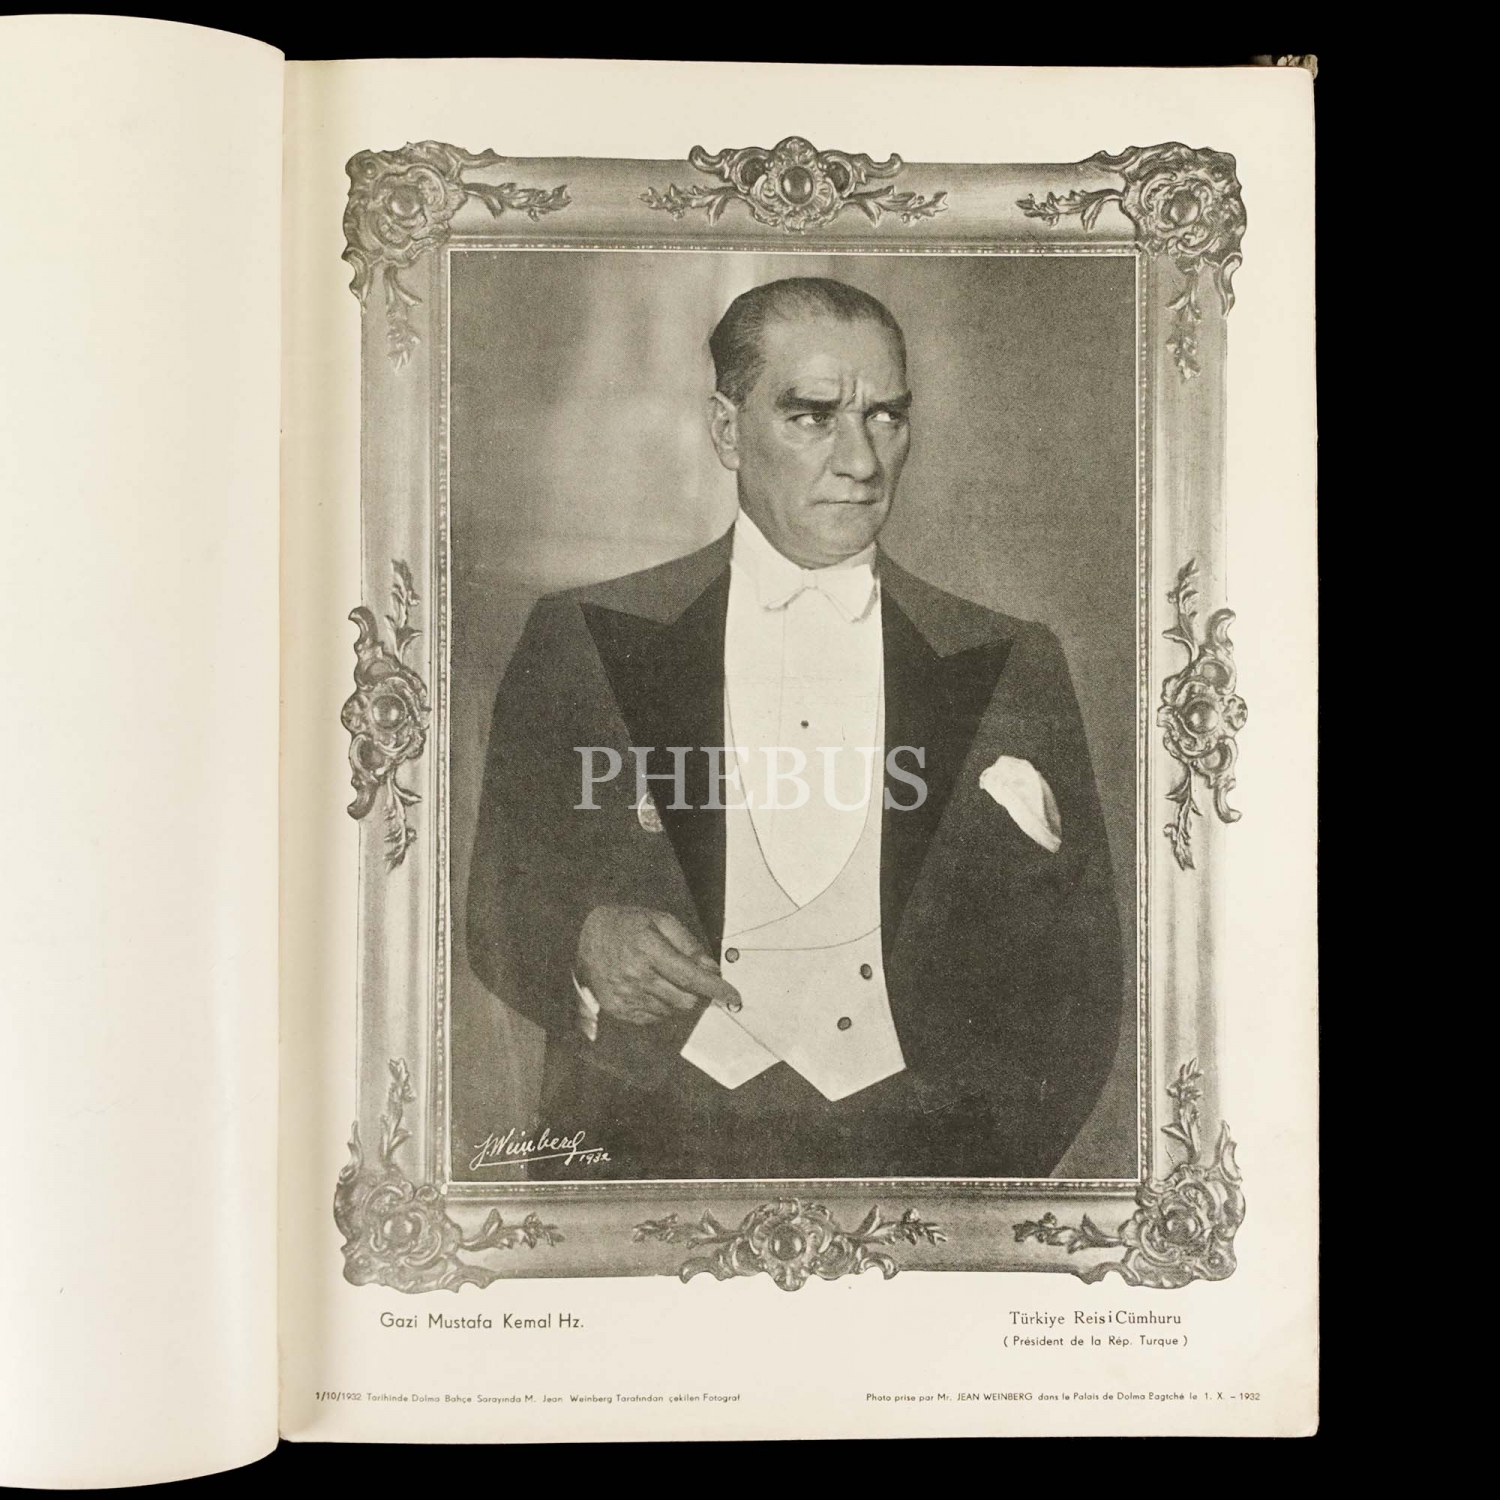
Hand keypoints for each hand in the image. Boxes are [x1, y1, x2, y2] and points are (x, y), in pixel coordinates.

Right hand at [576, 905, 741, 1026]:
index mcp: (647, 949)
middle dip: (696, 992)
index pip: (690, 976)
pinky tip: (650, 987)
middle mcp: (635, 975)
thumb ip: (689, 945)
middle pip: (685, 1000)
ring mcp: (624, 995)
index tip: (733, 995)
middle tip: (692, 979)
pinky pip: (653, 1018)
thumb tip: (712, 969)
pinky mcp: (618, 1009)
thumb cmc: (628, 925)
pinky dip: (660, 1006)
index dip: (715, 988)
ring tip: (662, 977)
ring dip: (677, 998)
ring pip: (671, 1011)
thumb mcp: (661, 921)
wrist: (585, 936)